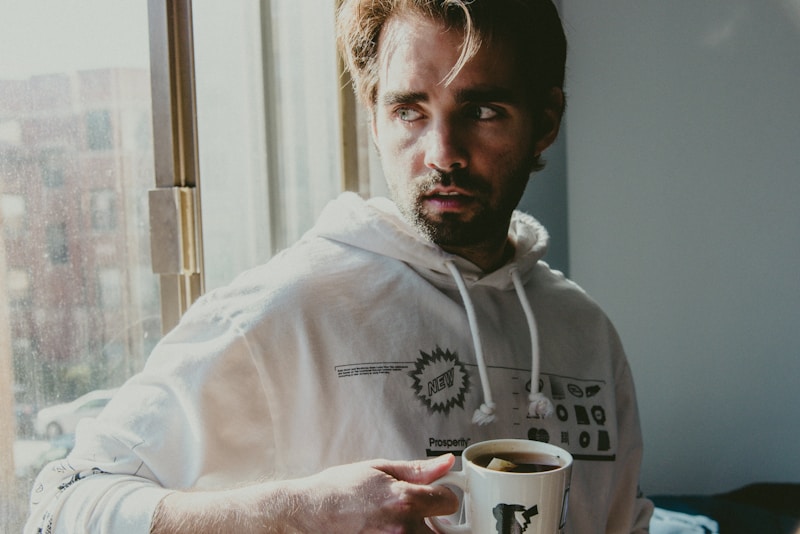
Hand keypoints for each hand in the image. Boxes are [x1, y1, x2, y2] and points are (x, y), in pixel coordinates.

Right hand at [294, 454, 458, 532]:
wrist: (310, 513)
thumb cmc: (339, 490)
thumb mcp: (379, 469)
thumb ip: (418, 470)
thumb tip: (446, 463)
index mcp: (404, 501)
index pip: (449, 502)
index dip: (443, 494)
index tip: (434, 494)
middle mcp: (402, 529)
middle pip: (444, 532)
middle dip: (435, 521)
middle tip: (420, 514)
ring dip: (421, 532)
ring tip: (401, 522)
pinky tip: (391, 529)